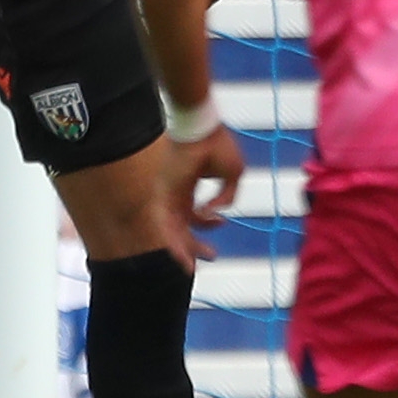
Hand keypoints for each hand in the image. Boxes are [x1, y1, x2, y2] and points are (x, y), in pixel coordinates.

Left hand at [156, 122, 246, 258]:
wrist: (202, 129)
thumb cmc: (217, 146)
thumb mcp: (232, 175)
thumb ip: (228, 197)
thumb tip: (219, 212)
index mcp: (189, 190)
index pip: (194, 218)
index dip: (207, 229)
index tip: (219, 232)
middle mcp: (176, 196)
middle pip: (182, 229)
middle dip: (193, 247)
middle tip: (207, 258)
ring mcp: (169, 196)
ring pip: (171, 231)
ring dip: (180, 251)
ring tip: (189, 268)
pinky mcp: (165, 195)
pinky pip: (164, 224)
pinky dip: (171, 241)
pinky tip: (178, 257)